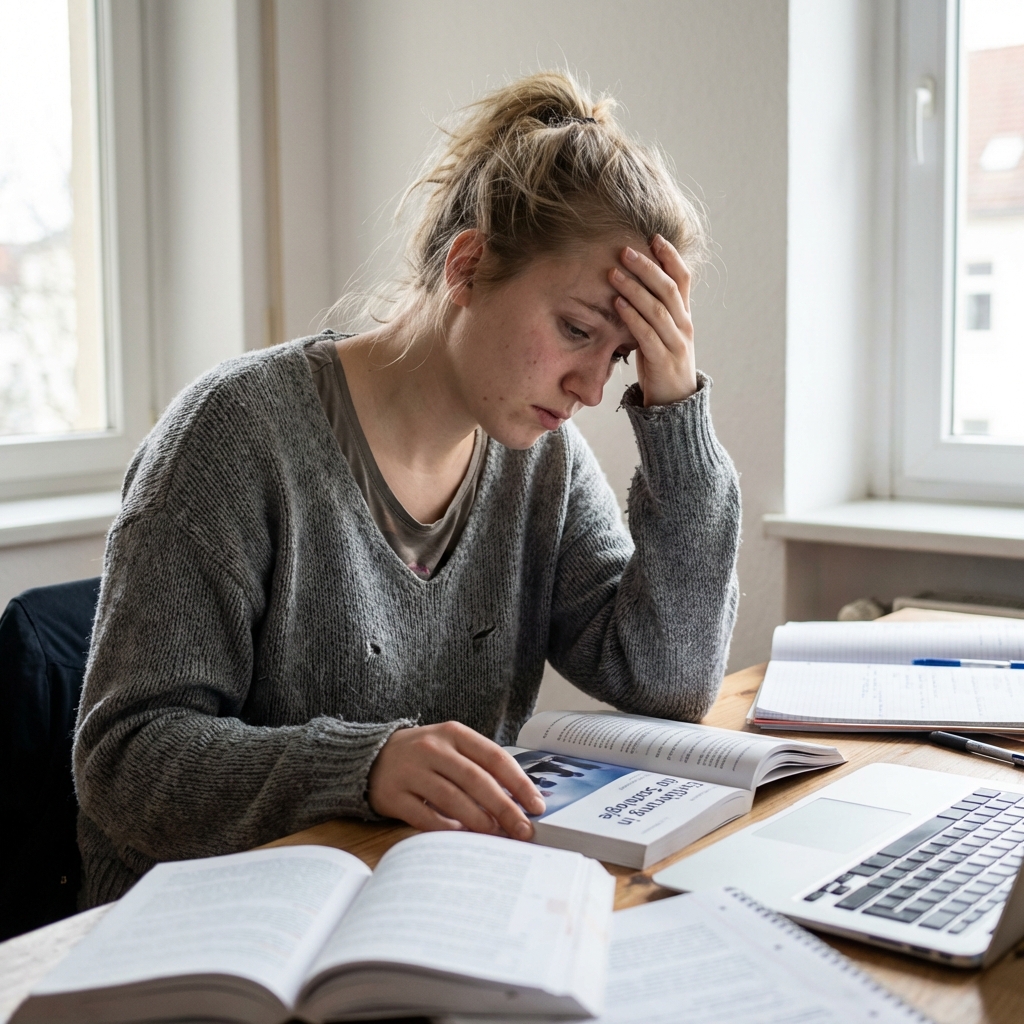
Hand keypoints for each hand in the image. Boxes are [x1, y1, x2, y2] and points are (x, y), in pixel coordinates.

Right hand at [367, 721, 546, 837]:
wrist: (370, 757)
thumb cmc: (424, 756)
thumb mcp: (451, 747)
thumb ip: (480, 767)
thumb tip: (518, 801)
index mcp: (454, 733)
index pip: (494, 758)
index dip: (518, 783)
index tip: (536, 805)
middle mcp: (433, 748)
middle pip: (476, 780)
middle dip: (504, 808)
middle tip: (524, 830)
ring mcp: (412, 771)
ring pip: (452, 798)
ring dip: (479, 820)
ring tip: (498, 836)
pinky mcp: (394, 795)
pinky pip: (425, 815)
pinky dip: (446, 828)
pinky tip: (462, 836)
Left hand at [608, 235, 696, 406]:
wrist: (675, 405)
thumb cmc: (663, 366)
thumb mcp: (661, 335)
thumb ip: (653, 314)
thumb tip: (633, 288)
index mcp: (684, 317)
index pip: (683, 279)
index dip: (671, 256)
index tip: (654, 237)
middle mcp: (684, 326)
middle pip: (669, 288)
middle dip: (647, 267)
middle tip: (625, 250)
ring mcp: (676, 343)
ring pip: (658, 308)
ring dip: (634, 288)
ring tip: (614, 273)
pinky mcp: (663, 360)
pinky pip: (647, 334)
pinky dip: (632, 316)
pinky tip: (617, 303)